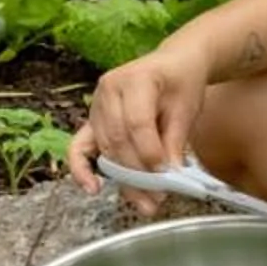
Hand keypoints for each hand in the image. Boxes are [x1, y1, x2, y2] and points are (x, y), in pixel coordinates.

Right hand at [69, 43, 212, 215]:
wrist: (173, 64)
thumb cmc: (181, 82)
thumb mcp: (187, 108)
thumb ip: (175, 141)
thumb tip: (169, 176)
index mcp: (136, 78)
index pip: (137, 122)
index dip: (150, 152)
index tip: (167, 174)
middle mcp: (109, 89)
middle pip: (118, 139)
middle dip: (138, 172)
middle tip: (159, 196)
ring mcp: (96, 104)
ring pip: (105, 149)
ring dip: (123, 178)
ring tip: (145, 201)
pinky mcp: (92, 119)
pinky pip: (79, 147)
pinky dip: (82, 169)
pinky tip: (92, 188)